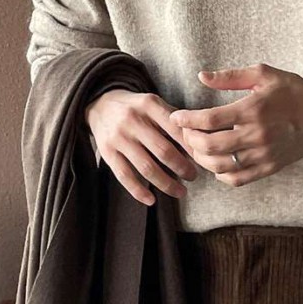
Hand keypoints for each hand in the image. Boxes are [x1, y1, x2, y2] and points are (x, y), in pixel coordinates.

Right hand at [85, 89, 199, 205]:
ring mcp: (118, 137)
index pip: (176, 130)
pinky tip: (152, 200)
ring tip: (181, 192)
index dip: (191, 147)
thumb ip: (174, 119)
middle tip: (194, 176)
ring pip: (146, 167)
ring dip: (166, 183)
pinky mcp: (107, 152)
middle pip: (163, 151)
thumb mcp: (154, 102)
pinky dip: (138, 191)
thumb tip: (199, 141)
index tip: (202, 159)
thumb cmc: (137, 107)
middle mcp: (133, 120)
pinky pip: (124, 176)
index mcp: (149, 105)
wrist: (100, 104)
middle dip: (182, 168)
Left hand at [168, 63, 302, 186]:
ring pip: (220, 165)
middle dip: (190, 140)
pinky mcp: (269, 167)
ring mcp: (263, 154)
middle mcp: (257, 135)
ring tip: (197, 147)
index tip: (177, 117)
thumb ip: (231, 76)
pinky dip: (220, 174)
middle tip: (185, 131)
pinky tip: (216, 163)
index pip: (210, 120)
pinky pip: (237, 179)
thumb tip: (202, 77)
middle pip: (210, 146)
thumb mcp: (264, 74)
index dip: (187, 120)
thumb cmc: (294, 91)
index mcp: (253, 110)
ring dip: (201, 158)